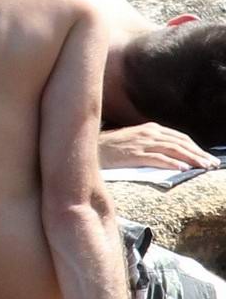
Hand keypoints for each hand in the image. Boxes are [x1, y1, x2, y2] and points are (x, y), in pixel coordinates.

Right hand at [98, 122, 219, 172]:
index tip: (207, 157)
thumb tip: (171, 155)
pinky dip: (170, 163)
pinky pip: (156, 159)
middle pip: (179, 143)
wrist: (86, 149)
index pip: (179, 137)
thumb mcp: (133, 140)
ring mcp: (140, 144)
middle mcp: (147, 133)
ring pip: (172, 150)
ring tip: (203, 167)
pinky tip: (182, 169)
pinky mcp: (133, 155)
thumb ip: (151, 143)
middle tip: (212, 164)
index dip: (195, 147)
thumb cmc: (110, 148)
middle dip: (198, 154)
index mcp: (149, 129)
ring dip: (191, 159)